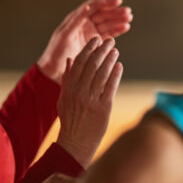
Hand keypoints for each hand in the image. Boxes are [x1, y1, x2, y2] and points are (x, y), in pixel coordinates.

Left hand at [37, 0, 131, 82]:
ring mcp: (91, 32)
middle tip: (128, 12)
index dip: (106, 2)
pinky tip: (125, 27)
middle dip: (115, 12)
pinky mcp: (96, 42)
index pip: (93, 6)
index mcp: (76, 18)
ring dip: (118, 20)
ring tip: (129, 19)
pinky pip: (109, 34)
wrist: (55, 68)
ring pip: (107, 23)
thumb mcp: (65, 34)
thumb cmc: (56, 51)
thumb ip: (76, 20)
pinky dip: (117, 30)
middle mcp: (84, 23)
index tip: (118, 1)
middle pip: (103, 13)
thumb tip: (88, 7)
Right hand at [56, 38, 122, 165]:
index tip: (95, 41)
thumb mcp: (63, 98)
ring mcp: (91, 100)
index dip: (87, 50)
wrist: (75, 142)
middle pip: (91, 66)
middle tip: (109, 41)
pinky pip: (110, 87)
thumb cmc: (71, 120)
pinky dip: (115, 75)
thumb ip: (66, 79)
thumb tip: (69, 60)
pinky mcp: (104, 108)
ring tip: (115, 50)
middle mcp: (79, 92)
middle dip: (101, 50)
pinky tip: (119, 66)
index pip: (78, 63)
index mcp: (68, 89)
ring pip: (101, 74)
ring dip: (109, 60)